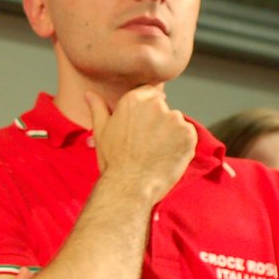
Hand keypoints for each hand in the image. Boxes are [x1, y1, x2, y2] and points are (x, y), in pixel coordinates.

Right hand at [87, 87, 195, 203]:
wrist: (129, 186)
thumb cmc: (113, 160)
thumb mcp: (101, 131)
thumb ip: (98, 108)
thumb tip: (89, 94)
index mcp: (134, 100)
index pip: (149, 92)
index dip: (146, 110)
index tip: (142, 124)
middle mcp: (156, 105)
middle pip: (163, 108)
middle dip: (158, 122)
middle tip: (146, 143)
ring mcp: (175, 120)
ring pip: (176, 122)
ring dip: (170, 133)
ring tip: (156, 152)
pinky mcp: (189, 134)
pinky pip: (188, 135)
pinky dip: (181, 145)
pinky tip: (166, 156)